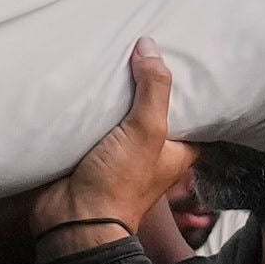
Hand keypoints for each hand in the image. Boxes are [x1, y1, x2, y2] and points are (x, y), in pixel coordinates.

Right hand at [29, 48, 189, 260]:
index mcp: (177, 151)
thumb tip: (149, 46)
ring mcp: (120, 151)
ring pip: (121, 112)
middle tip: (143, 45)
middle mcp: (151, 151)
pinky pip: (94, 120)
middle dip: (146, 82)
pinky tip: (87, 77)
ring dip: (115, 91)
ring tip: (113, 51)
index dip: (188, 87)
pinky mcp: (91, 151)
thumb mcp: (147, 130)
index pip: (191, 113)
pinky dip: (91, 103)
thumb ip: (153, 87)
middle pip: (152, 107)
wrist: (72, 218)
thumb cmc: (119, 182)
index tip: (183, 56)